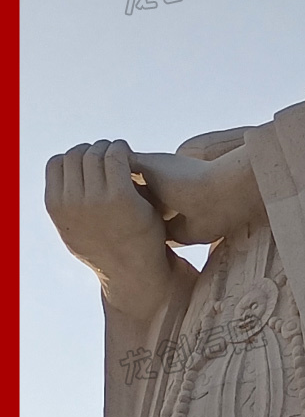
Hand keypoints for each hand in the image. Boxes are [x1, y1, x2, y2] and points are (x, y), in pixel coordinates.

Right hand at [45, 140, 174, 315]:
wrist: (135, 269)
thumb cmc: (108, 247)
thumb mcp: (73, 230)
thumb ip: (66, 208)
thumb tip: (62, 188)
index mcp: (56, 206)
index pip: (57, 162)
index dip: (76, 156)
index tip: (93, 159)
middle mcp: (71, 202)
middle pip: (77, 154)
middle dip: (95, 149)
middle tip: (111, 153)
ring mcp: (94, 199)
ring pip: (96, 153)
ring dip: (110, 147)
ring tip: (121, 154)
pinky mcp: (120, 196)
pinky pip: (116, 156)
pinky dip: (122, 149)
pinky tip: (131, 156)